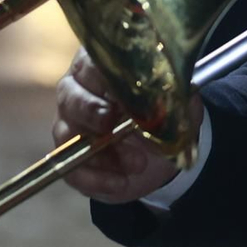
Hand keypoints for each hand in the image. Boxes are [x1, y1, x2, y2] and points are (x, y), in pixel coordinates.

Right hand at [52, 50, 186, 203]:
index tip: (124, 94)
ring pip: (69, 136)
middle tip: (113, 123)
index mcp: (101, 65)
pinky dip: (97, 179)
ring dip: (103, 152)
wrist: (161, 150)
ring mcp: (68, 125)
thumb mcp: (177, 99)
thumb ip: (174, 94)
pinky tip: (122, 183)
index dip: (107, 79)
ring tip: (139, 163)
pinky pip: (72, 170)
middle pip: (71, 97)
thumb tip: (168, 98)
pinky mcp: (70, 159)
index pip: (93, 63)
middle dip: (93, 112)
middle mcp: (77, 91)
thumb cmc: (164, 111)